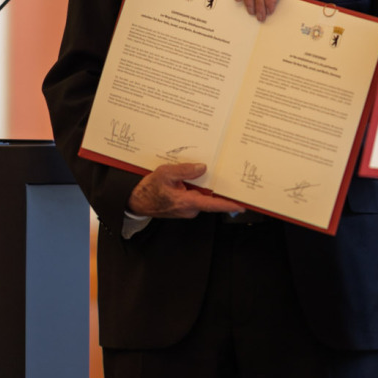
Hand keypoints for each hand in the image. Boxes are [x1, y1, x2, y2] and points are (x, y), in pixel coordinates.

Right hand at [128, 162, 245, 217]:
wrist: (136, 201)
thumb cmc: (149, 190)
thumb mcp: (165, 173)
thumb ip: (185, 170)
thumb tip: (202, 168)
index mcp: (187, 202)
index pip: (212, 204)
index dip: (228, 205)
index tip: (241, 205)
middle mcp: (190, 209)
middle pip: (208, 197)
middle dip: (214, 186)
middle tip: (219, 172)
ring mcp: (187, 209)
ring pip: (201, 195)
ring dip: (201, 186)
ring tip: (194, 173)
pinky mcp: (184, 207)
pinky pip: (194, 196)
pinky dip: (194, 188)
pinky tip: (186, 180)